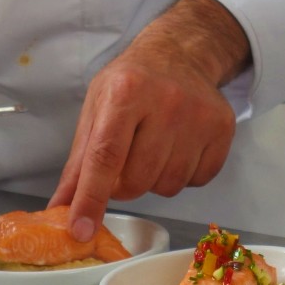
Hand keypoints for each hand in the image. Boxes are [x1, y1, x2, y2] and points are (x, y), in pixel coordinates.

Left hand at [49, 0, 248, 240]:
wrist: (181, 54)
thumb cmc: (132, 82)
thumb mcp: (96, 108)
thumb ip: (79, 161)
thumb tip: (61, 208)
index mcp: (126, 91)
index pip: (106, 156)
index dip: (91, 198)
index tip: (80, 230)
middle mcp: (167, 101)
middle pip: (137, 180)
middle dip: (123, 184)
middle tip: (124, 160)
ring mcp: (199, 116)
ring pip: (167, 186)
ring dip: (153, 180)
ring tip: (152, 149)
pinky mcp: (223, 129)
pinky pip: (197, 181)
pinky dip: (182, 174)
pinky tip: (177, 148)